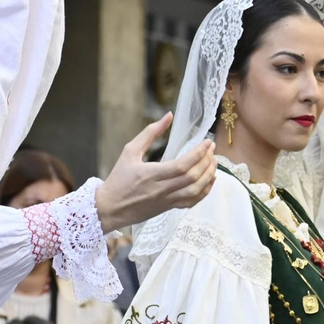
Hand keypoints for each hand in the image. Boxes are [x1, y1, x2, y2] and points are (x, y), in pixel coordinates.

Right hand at [96, 114, 217, 232]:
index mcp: (151, 174)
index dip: (198, 153)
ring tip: (214, 162)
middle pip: (192, 177)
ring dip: (209, 175)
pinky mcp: (168, 208)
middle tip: (212, 149)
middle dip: (206, 161)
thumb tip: (169, 116)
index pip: (182, 165)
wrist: (109, 208)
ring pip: (195, 190)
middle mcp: (161, 189)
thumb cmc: (118, 178)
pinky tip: (209, 180)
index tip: (207, 142)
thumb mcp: (129, 151)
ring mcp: (166, 200)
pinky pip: (192, 202)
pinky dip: (204, 191)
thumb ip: (149, 133)